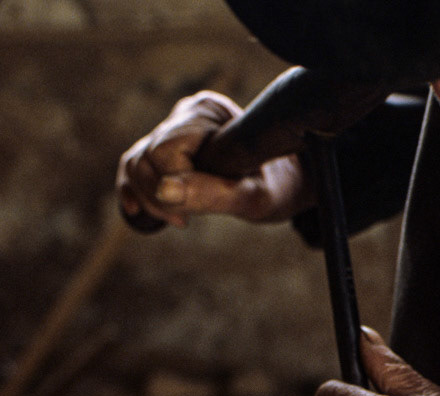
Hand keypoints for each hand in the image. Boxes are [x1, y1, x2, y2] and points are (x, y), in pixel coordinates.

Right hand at [116, 91, 313, 227]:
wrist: (287, 182)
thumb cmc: (277, 187)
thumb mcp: (252, 197)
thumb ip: (211, 193)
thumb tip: (164, 191)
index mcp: (208, 113)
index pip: (164, 153)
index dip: (171, 190)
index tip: (188, 218)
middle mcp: (187, 114)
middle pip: (143, 158)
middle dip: (157, 197)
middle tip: (183, 220)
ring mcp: (176, 129)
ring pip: (134, 163)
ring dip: (145, 198)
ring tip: (177, 218)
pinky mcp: (169, 148)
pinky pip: (135, 166)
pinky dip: (133, 192)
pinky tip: (138, 213)